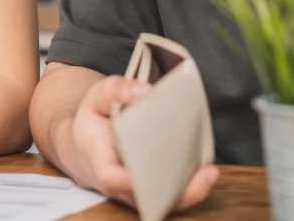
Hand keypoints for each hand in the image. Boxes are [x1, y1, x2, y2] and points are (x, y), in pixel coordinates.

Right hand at [65, 76, 218, 209]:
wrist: (84, 146)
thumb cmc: (92, 123)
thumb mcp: (96, 98)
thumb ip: (116, 90)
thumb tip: (144, 91)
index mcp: (100, 163)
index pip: (114, 178)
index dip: (136, 179)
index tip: (159, 169)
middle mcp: (118, 186)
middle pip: (147, 197)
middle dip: (177, 189)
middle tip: (204, 171)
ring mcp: (134, 194)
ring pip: (162, 202)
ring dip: (188, 191)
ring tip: (209, 172)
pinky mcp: (149, 192)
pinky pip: (170, 197)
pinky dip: (189, 187)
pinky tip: (205, 172)